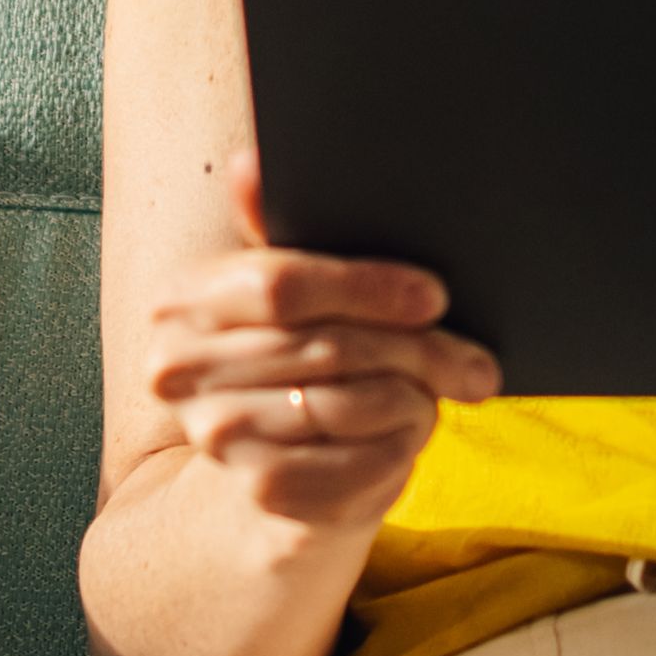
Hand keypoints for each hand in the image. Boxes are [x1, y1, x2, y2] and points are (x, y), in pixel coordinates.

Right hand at [133, 156, 496, 540]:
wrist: (272, 463)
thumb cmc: (289, 355)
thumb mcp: (279, 288)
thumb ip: (272, 230)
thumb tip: (252, 164)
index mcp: (180, 302)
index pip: (282, 285)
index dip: (368, 288)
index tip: (433, 296)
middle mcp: (179, 372)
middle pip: (328, 348)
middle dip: (416, 350)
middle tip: (475, 361)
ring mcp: (217, 437)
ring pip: (350, 405)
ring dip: (414, 398)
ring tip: (445, 390)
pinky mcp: (262, 491)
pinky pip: (358, 463)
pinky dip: (402, 448)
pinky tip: (413, 435)